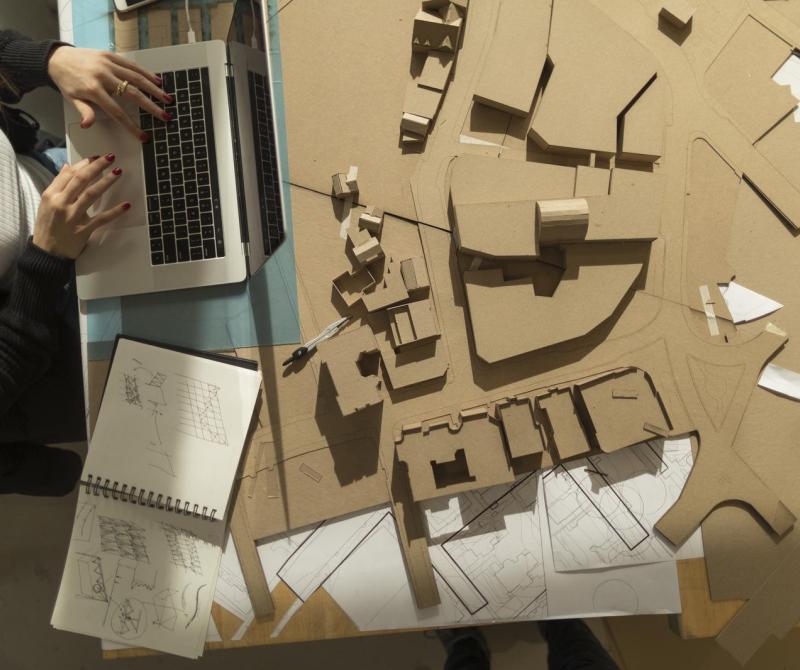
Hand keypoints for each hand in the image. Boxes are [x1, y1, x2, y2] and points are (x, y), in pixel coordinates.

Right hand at [32, 155, 130, 259]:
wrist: (46, 253)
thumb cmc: (47, 227)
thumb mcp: (46, 203)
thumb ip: (57, 185)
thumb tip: (67, 166)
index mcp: (51, 195)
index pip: (69, 174)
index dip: (84, 164)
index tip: (96, 157)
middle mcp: (61, 203)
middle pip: (81, 180)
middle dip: (97, 167)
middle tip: (110, 158)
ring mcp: (73, 217)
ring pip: (91, 195)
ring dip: (106, 182)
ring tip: (118, 172)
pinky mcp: (84, 230)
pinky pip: (102, 218)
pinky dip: (114, 211)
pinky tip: (126, 205)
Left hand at [47, 46, 171, 141]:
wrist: (57, 58)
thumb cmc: (66, 81)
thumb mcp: (73, 99)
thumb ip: (84, 112)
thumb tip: (87, 125)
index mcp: (93, 90)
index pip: (117, 112)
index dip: (131, 126)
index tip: (143, 136)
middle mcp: (103, 76)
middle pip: (132, 94)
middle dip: (151, 106)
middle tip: (165, 116)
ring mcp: (108, 64)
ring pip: (136, 78)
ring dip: (154, 89)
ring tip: (167, 99)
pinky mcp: (110, 55)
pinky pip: (131, 65)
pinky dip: (146, 73)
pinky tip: (157, 80)